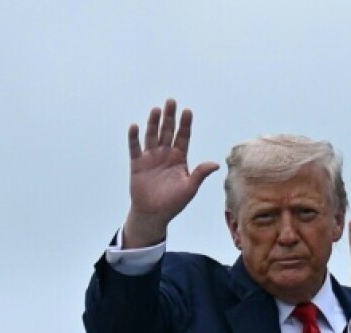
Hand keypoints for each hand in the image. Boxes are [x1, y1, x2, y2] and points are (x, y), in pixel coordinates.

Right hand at [123, 99, 219, 247]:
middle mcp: (165, 155)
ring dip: (154, 123)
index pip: (183, 137)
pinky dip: (134, 137)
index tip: (188, 111)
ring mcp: (151, 158)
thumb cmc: (174, 203)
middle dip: (170, 117)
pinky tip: (136, 126)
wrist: (154, 213)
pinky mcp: (137, 163)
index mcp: (179, 159)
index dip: (185, 124)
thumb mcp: (189, 188)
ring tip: (157, 110)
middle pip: (168, 132)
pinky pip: (135, 147)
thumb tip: (215, 163)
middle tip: (171, 101)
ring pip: (152, 136)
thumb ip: (200, 174)